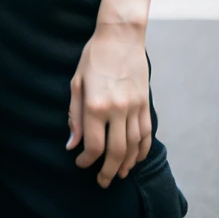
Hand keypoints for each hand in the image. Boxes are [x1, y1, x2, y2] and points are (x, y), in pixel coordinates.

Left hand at [66, 22, 151, 188]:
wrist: (121, 36)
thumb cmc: (94, 57)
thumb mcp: (77, 83)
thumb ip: (74, 116)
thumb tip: (72, 145)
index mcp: (95, 105)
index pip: (93, 146)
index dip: (87, 161)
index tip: (81, 163)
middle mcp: (117, 109)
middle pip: (116, 152)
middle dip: (108, 172)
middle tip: (103, 181)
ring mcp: (134, 107)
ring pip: (133, 146)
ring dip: (126, 164)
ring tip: (119, 174)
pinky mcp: (146, 103)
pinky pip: (146, 133)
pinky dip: (142, 150)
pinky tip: (136, 158)